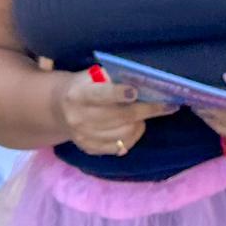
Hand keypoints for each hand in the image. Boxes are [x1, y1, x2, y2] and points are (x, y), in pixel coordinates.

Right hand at [55, 72, 172, 157]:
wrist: (58, 108)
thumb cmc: (84, 86)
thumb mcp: (91, 76)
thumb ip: (112, 78)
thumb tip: (144, 80)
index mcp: (78, 94)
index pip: (101, 95)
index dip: (119, 94)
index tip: (136, 91)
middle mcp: (78, 117)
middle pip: (120, 116)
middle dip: (148, 110)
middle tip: (167, 106)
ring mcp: (83, 136)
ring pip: (124, 134)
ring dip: (141, 124)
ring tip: (144, 115)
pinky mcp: (89, 148)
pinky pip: (120, 147)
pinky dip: (132, 137)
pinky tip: (135, 127)